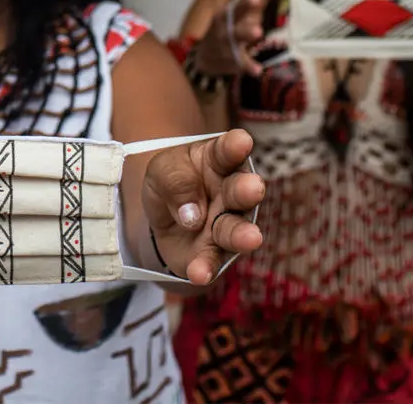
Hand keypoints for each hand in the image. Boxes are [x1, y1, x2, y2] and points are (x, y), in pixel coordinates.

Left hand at [141, 129, 264, 284]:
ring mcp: (224, 225)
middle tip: (253, 187)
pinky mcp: (212, 253)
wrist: (159, 216)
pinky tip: (199, 273)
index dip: (234, 146)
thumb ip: (176, 180)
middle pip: (239, 191)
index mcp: (217, 161)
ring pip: (233, 230)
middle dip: (246, 190)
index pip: (227, 151)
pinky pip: (211, 261)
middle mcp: (229, 193)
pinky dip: (206, 268)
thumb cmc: (171, 182)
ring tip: (251, 239)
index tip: (241, 140)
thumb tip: (191, 213)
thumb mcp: (161, 170)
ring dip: (241, 235)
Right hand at [193, 0, 272, 76]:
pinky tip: (258, 70)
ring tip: (259, 31)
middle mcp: (225, 25)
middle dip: (245, 6)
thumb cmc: (228, 30)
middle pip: (235, 13)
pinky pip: (239, 63)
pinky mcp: (229, 60)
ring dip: (245, 33)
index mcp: (229, 11)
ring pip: (235, 37)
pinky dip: (248, 66)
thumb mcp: (240, 14)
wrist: (205, 58)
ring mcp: (225, 42)